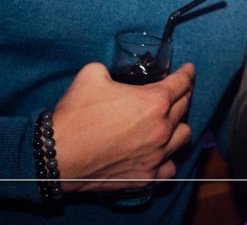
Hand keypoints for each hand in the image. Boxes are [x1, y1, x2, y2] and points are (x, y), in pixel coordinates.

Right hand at [50, 62, 194, 192]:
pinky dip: (168, 157)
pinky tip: (162, 151)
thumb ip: (111, 70)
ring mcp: (156, 155)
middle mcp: (162, 128)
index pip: (181, 83)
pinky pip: (170, 166)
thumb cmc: (75, 115)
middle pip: (184, 106)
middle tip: (178, 90)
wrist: (57, 156)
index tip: (189, 70)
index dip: (187, 73)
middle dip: (183, 94)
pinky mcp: (146, 177)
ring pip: (183, 136)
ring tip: (171, 120)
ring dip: (179, 124)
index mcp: (154, 101)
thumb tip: (113, 74)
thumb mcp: (92, 74)